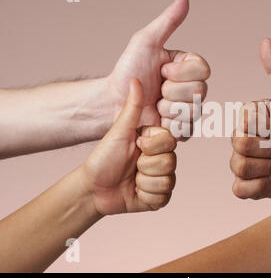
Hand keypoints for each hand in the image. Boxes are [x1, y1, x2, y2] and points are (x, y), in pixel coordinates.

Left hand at [81, 78, 176, 215]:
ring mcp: (162, 179)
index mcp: (157, 142)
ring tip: (132, 179)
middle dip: (145, 166)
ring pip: (167, 181)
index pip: (170, 142)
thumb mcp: (120, 131)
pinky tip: (134, 192)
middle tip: (132, 165)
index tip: (137, 145)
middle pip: (170, 162)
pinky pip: (162, 198)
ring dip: (143, 181)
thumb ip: (133, 107)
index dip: (152, 146)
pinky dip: (144, 196)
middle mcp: (163, 159)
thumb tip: (134, 80)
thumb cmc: (104, 157)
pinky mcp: (159, 198)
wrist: (93, 188)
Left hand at [107, 0, 209, 138]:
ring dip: (169, 108)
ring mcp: (189, 109)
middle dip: (172, 92)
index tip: (161, 70)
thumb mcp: (146, 41)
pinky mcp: (182, 128)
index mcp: (188, 67)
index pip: (203, 70)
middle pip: (200, 91)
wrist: (114, 103)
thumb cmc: (128, 71)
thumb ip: (168, 21)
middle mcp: (193, 87)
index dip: (181, 72)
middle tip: (157, 90)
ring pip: (194, 111)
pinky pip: (187, 128)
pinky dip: (169, 124)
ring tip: (155, 105)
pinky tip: (158, 118)